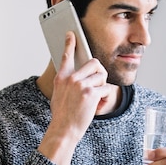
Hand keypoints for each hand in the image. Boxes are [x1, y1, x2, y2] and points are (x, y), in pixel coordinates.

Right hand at [38, 32, 111, 164]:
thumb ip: (66, 84)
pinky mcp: (90, 93)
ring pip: (102, 77)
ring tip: (96, 99)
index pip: (66, 56)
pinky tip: (97, 106)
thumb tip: (75, 78)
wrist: (64, 130)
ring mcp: (81, 85)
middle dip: (100, 73)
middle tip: (98, 84)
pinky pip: (106, 89)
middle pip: (94, 63)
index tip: (72, 34)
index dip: (70, 44)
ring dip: (103, 88)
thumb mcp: (59, 95)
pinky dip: (105, 99)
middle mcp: (71, 79)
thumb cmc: (62, 116)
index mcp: (62, 78)